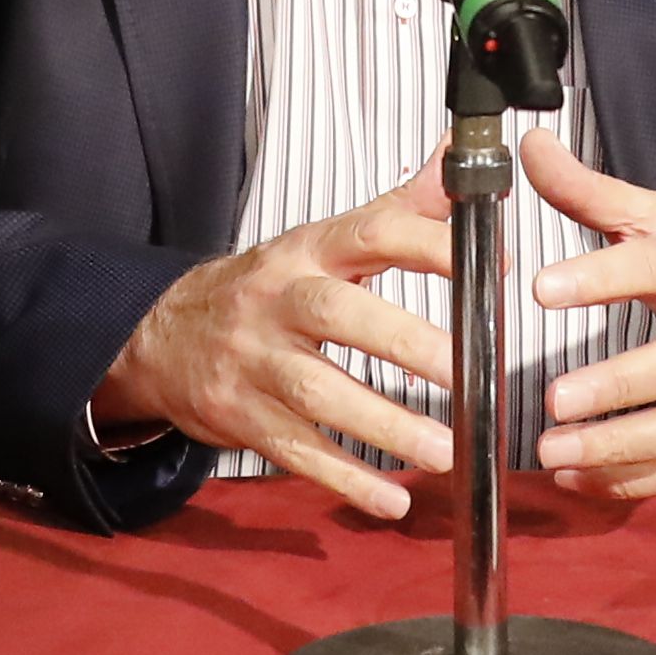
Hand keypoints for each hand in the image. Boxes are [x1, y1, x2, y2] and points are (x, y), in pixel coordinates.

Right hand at [94, 175, 462, 517]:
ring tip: (448, 452)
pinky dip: (345, 478)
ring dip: (386, 425)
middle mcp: (278, 299)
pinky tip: (392, 500)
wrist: (163, 336)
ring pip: (318, 392)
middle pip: (338, 314)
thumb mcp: (323, 241)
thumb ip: (399, 208)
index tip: (492, 267)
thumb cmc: (267, 288)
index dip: (430, 247)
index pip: (370, 233)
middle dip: (406, 343)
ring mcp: (254, 361)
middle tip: (472, 373)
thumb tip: (459, 154)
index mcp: (308, 250)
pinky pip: (296, 451)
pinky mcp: (242, 417)